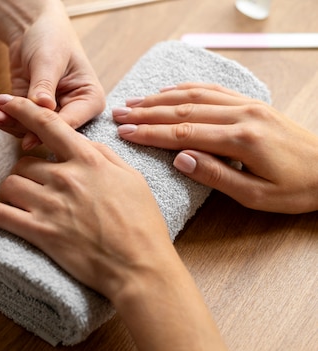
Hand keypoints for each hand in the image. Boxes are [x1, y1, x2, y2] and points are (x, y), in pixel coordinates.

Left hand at [0, 2, 104, 148]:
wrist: (33, 26)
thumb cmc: (52, 36)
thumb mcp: (50, 60)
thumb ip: (45, 86)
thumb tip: (44, 107)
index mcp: (88, 100)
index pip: (70, 122)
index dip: (48, 130)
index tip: (29, 135)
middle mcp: (70, 110)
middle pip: (46, 129)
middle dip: (17, 123)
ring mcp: (49, 113)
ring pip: (26, 128)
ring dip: (3, 119)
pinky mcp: (29, 111)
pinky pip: (14, 118)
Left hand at [0, 95, 175, 299]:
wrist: (138, 266)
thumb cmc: (141, 224)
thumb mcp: (131, 178)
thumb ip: (104, 155)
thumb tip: (83, 143)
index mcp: (87, 160)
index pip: (48, 125)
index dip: (23, 109)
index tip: (7, 101)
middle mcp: (65, 177)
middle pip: (24, 161)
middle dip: (26, 171)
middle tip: (34, 184)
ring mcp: (49, 205)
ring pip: (10, 184)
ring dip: (12, 189)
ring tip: (20, 199)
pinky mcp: (39, 232)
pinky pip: (0, 214)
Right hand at [112, 83, 317, 213]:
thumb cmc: (296, 189)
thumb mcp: (256, 196)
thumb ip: (216, 176)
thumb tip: (180, 158)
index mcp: (241, 140)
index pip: (183, 133)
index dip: (150, 132)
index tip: (125, 133)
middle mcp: (242, 115)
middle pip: (184, 110)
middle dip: (147, 112)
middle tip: (119, 114)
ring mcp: (248, 106)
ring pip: (196, 96)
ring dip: (161, 98)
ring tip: (134, 102)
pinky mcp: (253, 104)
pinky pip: (214, 90)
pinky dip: (187, 89)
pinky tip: (169, 91)